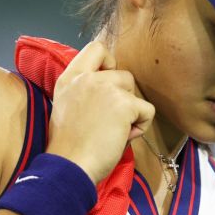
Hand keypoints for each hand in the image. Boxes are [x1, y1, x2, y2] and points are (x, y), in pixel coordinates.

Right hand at [46, 41, 155, 183]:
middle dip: (123, 96)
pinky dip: (140, 127)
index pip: (96, 48)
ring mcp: (106, 88)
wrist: (69, 166)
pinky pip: (147, 111)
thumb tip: (110, 90)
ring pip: (135, 91)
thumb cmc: (68, 146)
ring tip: (113, 131)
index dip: (109, 64)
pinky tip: (122, 138)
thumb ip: (84, 91)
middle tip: (109, 120)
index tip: (106, 85)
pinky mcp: (124, 104)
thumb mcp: (67, 106)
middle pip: (123, 74)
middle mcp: (86, 78)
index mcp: (69, 78)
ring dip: (131, 112)